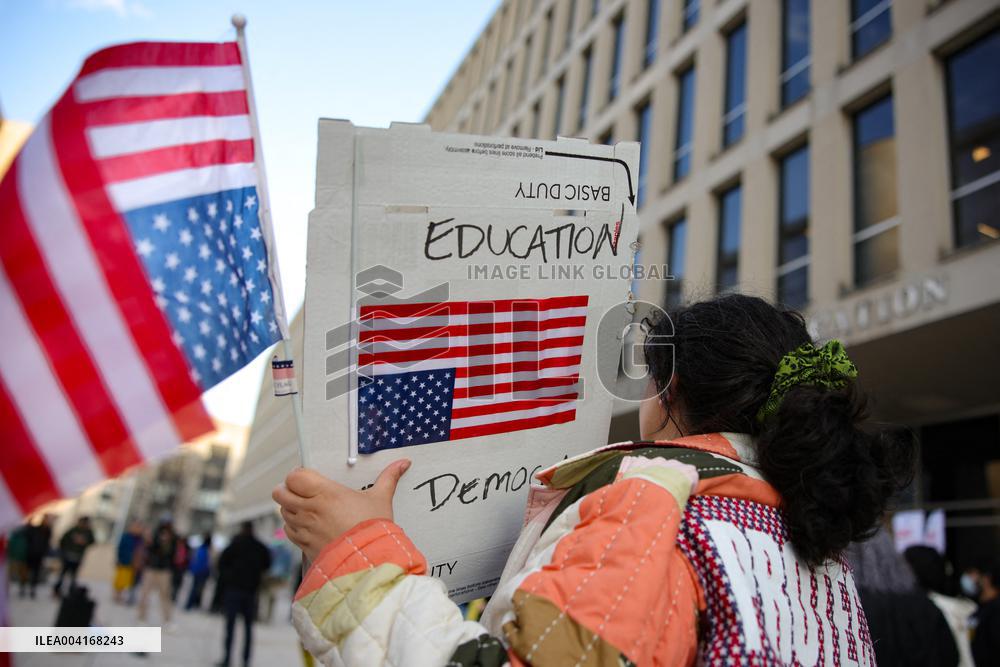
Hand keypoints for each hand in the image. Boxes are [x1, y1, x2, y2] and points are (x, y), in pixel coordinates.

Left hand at [272, 460, 410, 561]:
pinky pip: (288, 530)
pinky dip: (294, 526)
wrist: (369, 562)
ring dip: (291, 508)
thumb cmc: (374, 529)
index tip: (307, 477)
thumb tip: (403, 463)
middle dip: (288, 490)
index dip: (297, 475)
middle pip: (280, 492)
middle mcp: (310, 509)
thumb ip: (389, 478)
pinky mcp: (304, 545)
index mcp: (326, 493)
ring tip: (307, 509)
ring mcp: (305, 528)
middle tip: (302, 491)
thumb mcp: (382, 499)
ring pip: (283, 511)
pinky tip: (308, 526)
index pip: (294, 476)